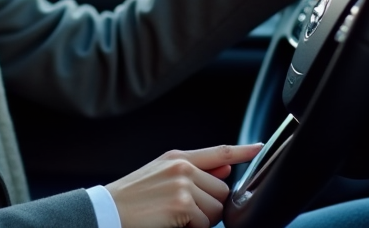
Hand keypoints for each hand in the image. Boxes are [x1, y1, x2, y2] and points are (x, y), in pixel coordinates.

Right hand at [105, 144, 261, 227]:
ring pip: (217, 210)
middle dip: (209, 207)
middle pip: (222, 191)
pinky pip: (205, 223)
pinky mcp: (183, 204)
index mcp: (177, 157)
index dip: (243, 150)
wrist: (107, 212)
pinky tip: (172, 223)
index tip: (260, 148)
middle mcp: (182, 166)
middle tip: (181, 212)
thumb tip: (226, 166)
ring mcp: (183, 183)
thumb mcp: (161, 177)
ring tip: (174, 217)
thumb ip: (196, 171)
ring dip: (201, 221)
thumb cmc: (132, 200)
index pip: (218, 151)